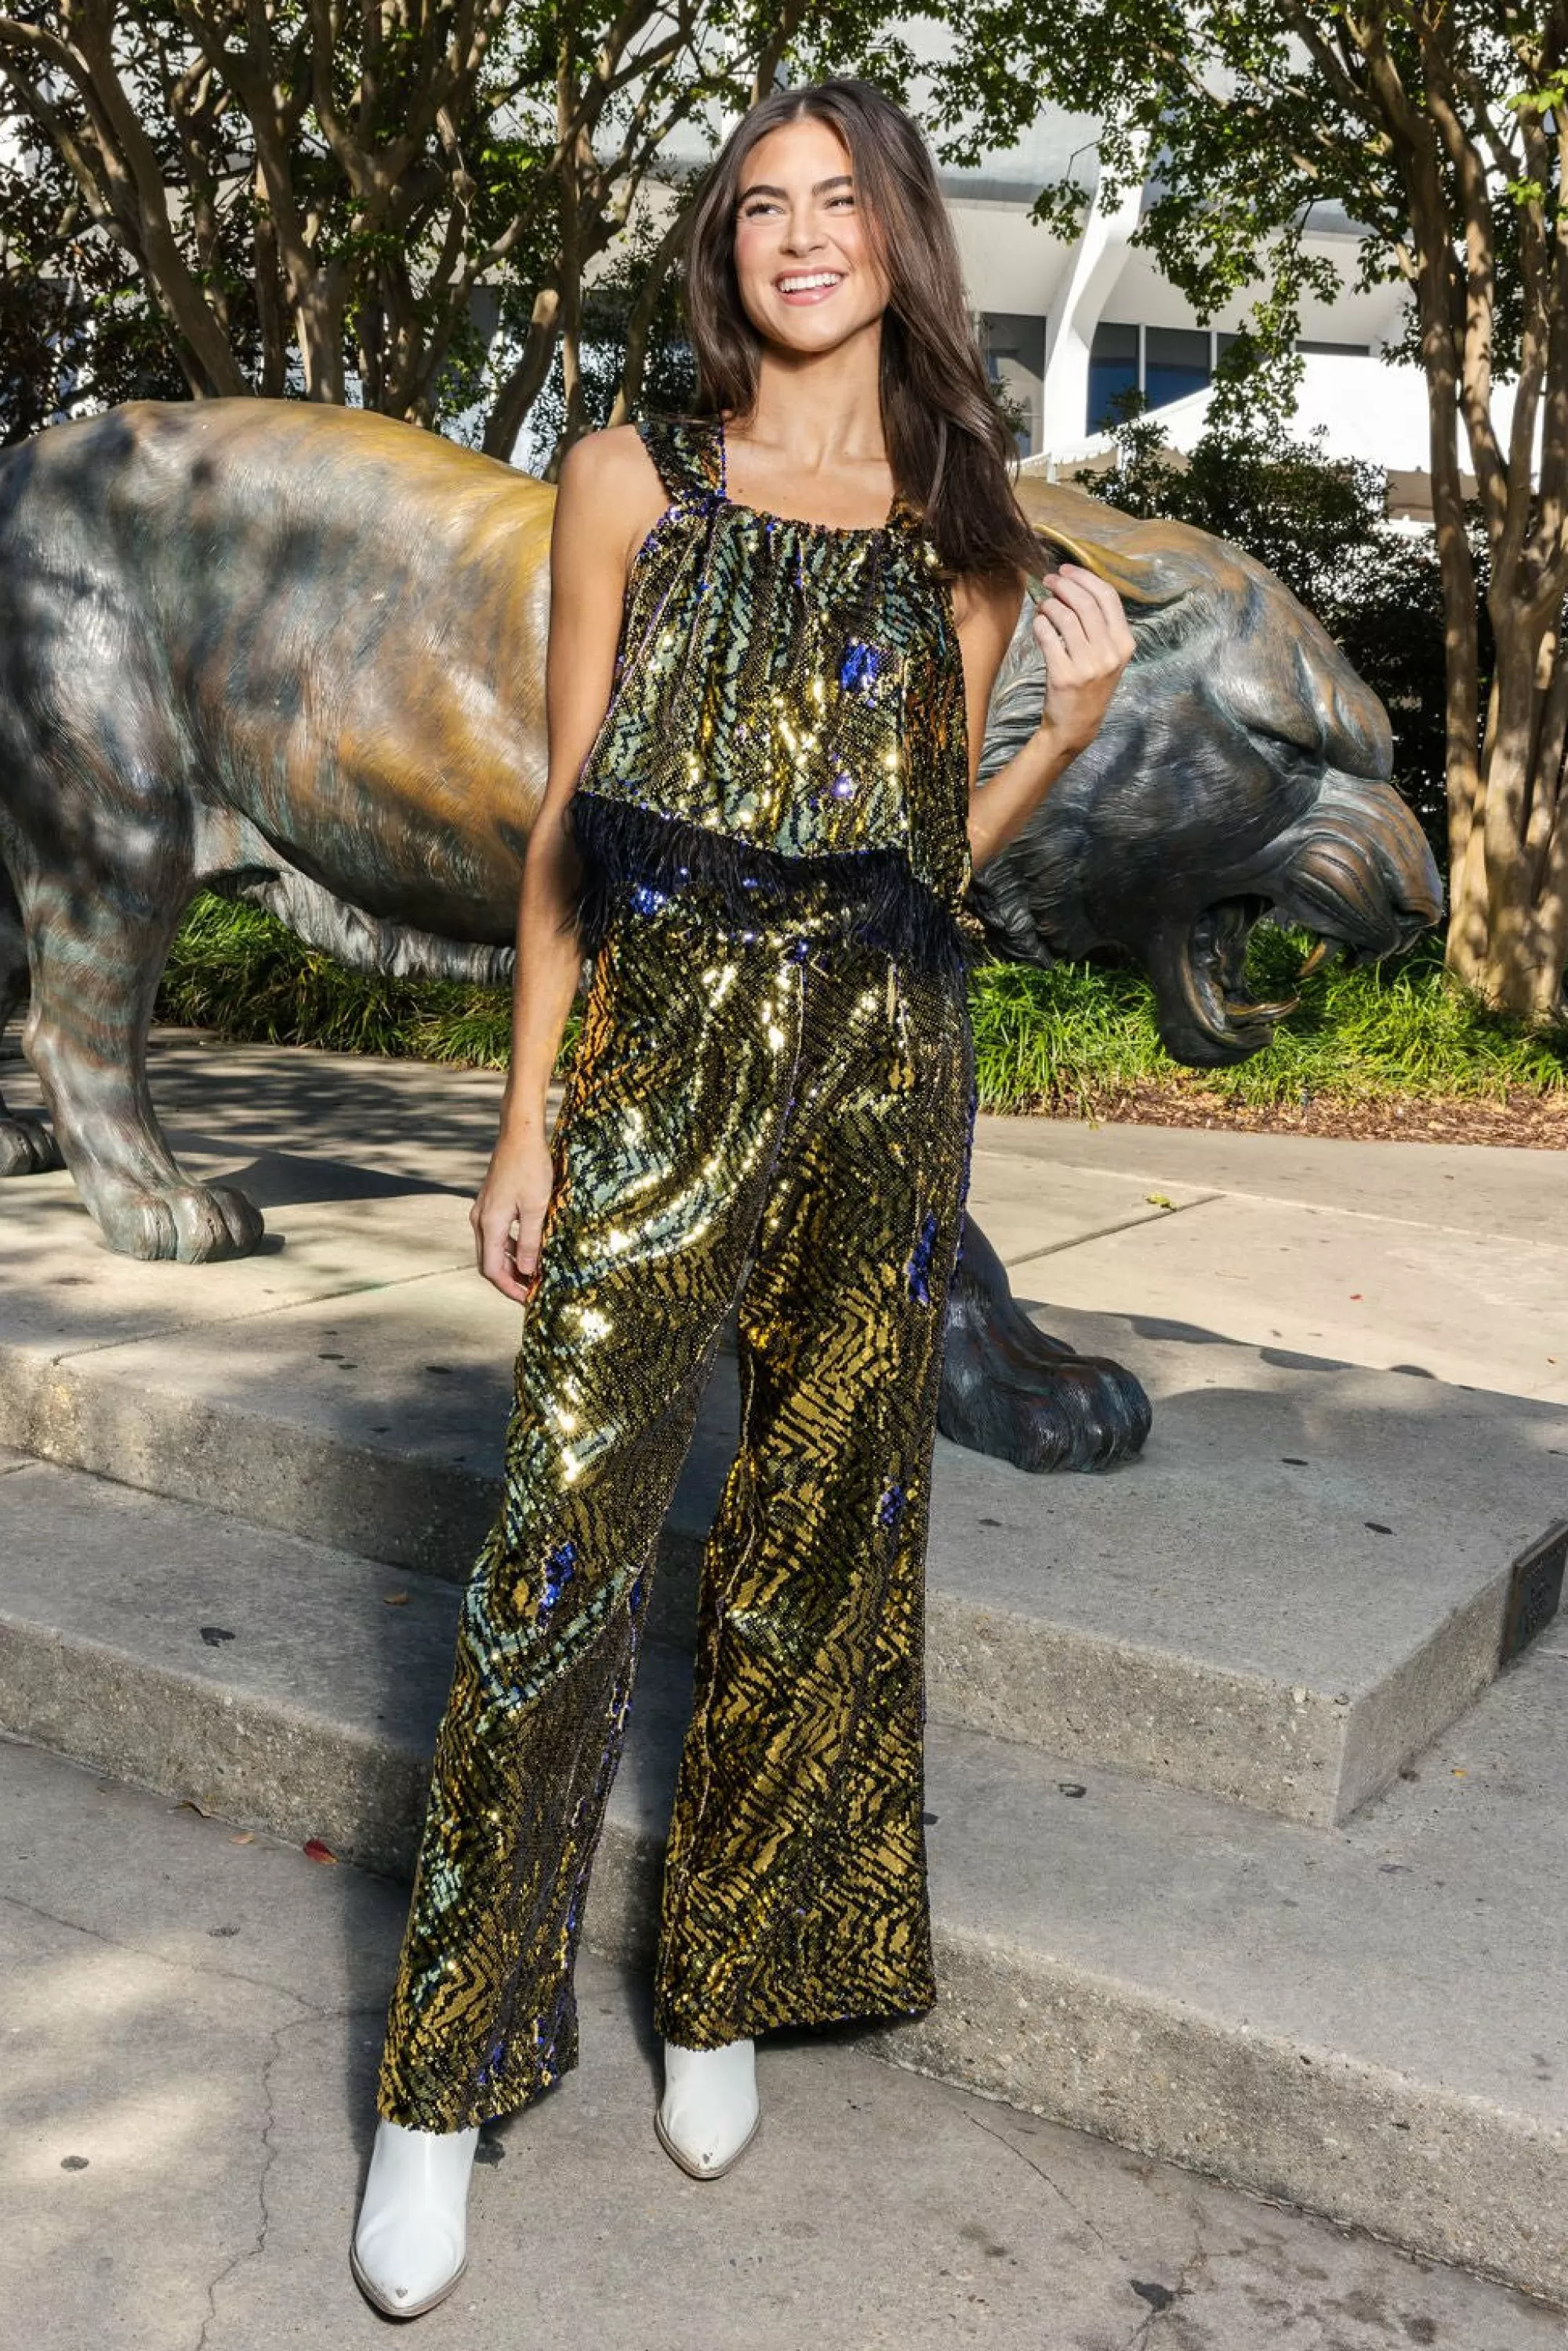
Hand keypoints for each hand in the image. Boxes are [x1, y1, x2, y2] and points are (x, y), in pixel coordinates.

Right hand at [471, 1127, 556, 1303]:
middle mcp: (480, 1220)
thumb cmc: (531, 1167)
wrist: (520, 1134)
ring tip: (532, 1275)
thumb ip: (530, 1241)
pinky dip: (510, 1248)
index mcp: (489, 1223)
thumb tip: (527, 1270)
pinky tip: (528, 1250)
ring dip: (510, 1265)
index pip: (492, 1270)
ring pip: (492, 1249)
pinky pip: (496, 1235)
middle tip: (531, 1292)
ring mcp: (483, 1211)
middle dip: (509, 1280)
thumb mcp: (536, 1207)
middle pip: (488, 1263)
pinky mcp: (490, 1204)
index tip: (528, 1299)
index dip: (510, 1288)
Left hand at [1028, 562, 1135, 756]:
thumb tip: (1077, 586)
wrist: (1077, 726)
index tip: (1067, 570)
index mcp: (1125, 644)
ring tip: (1043, 603)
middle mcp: (1109, 653)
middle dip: (1064, 585)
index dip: (1085, 578)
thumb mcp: (1109, 657)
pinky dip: (1040, 623)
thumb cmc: (1091, 686)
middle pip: (1086, 603)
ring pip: (1066, 617)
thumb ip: (1101, 626)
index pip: (1108, 597)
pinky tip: (1039, 622)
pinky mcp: (1063, 675)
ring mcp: (1087, 665)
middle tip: (1049, 580)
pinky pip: (1048, 637)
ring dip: (1050, 603)